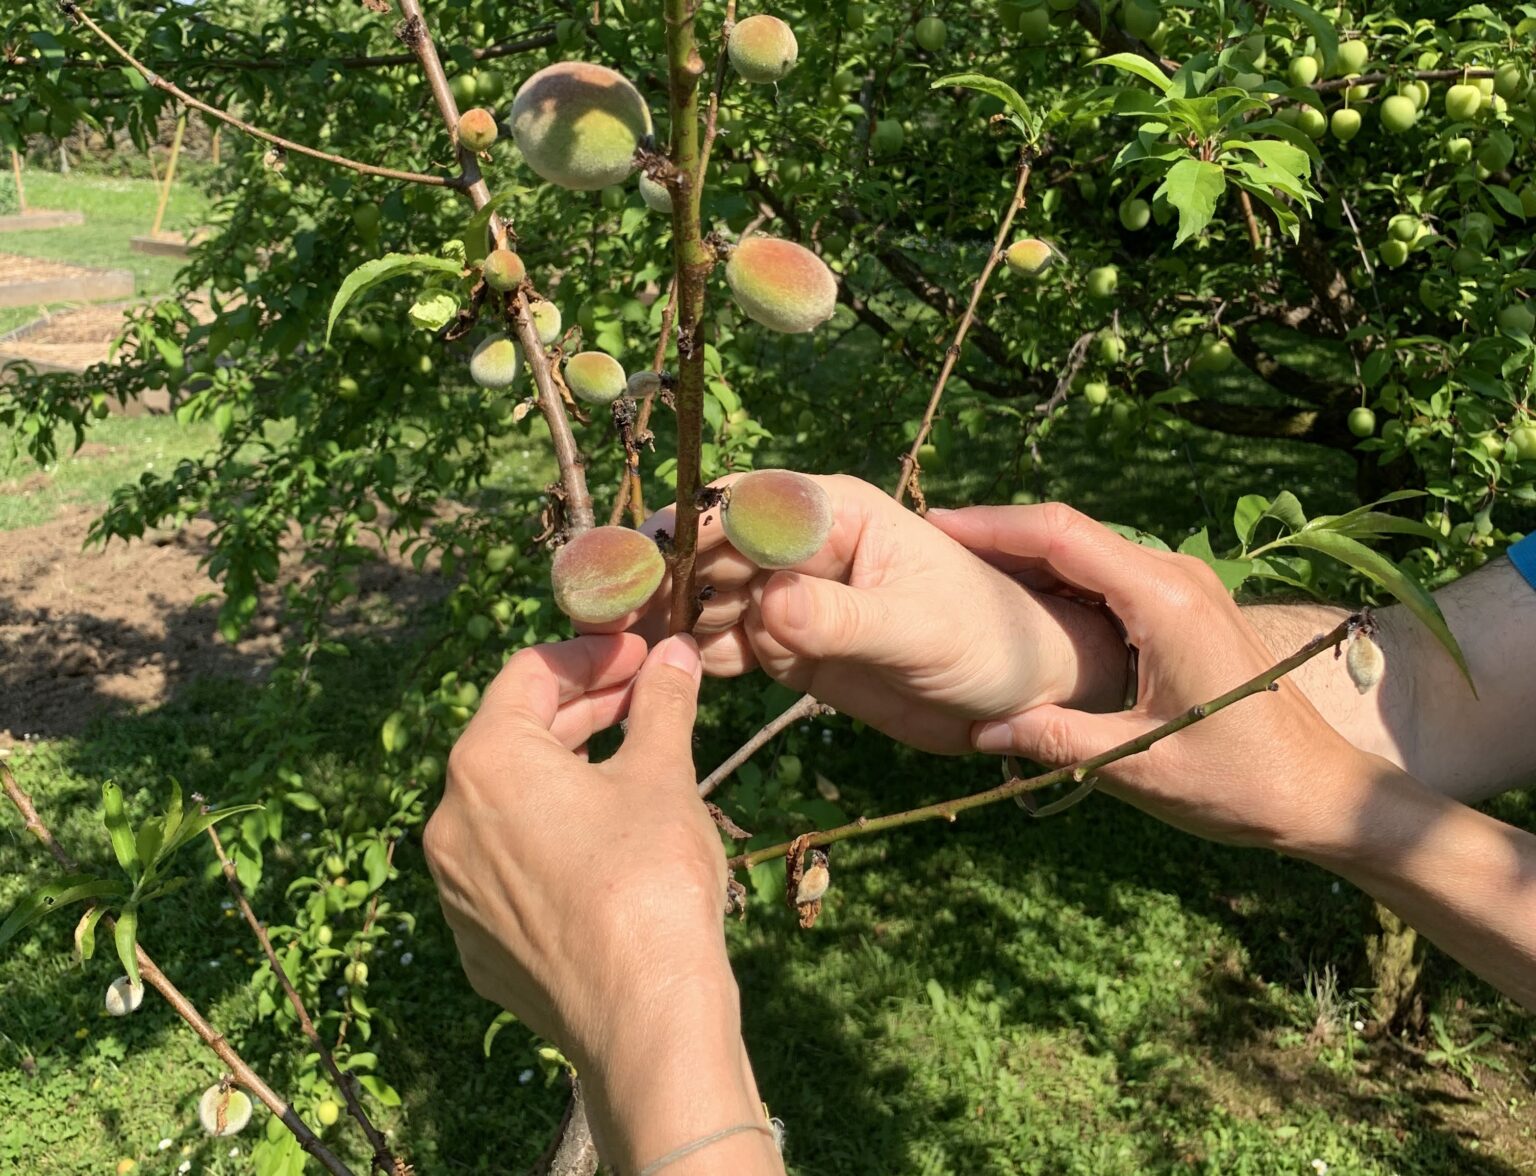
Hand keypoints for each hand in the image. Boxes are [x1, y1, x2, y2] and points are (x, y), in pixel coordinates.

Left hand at [424, 634, 781, 1171]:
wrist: (644, 1015)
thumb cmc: (651, 879)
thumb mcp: (662, 775)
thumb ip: (662, 703)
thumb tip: (676, 653)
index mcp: (485, 764)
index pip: (529, 674)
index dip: (591, 654)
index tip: (641, 655)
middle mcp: (450, 822)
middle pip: (514, 737)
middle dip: (582, 710)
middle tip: (645, 698)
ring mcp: (456, 891)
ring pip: (508, 807)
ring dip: (566, 774)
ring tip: (632, 765)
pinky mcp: (478, 944)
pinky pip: (509, 869)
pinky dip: (551, 840)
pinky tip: (606, 845)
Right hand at [639, 474, 1128, 753]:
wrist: (1017, 690)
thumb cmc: (986, 635)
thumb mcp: (917, 627)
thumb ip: (842, 619)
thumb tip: (770, 608)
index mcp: (832, 512)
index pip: (743, 506)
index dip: (685, 528)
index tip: (638, 562)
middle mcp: (801, 546)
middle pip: (710, 552)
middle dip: (662, 579)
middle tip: (612, 619)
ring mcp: (792, 597)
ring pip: (711, 599)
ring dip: (671, 620)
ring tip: (628, 650)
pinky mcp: (790, 645)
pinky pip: (730, 644)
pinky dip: (702, 656)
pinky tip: (676, 672)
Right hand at [930, 503, 1374, 851]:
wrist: (1320, 791)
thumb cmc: (1240, 781)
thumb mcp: (1140, 767)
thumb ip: (1056, 740)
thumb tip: (977, 730)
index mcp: (1165, 602)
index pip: (1064, 537)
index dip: (994, 526)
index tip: (936, 528)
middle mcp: (1177, 577)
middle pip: (1071, 534)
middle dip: (999, 536)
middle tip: (932, 550)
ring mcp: (1185, 587)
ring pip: (1088, 553)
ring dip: (1026, 557)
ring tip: (960, 572)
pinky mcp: (1186, 607)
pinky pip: (1109, 577)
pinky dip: (1058, 582)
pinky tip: (1018, 605)